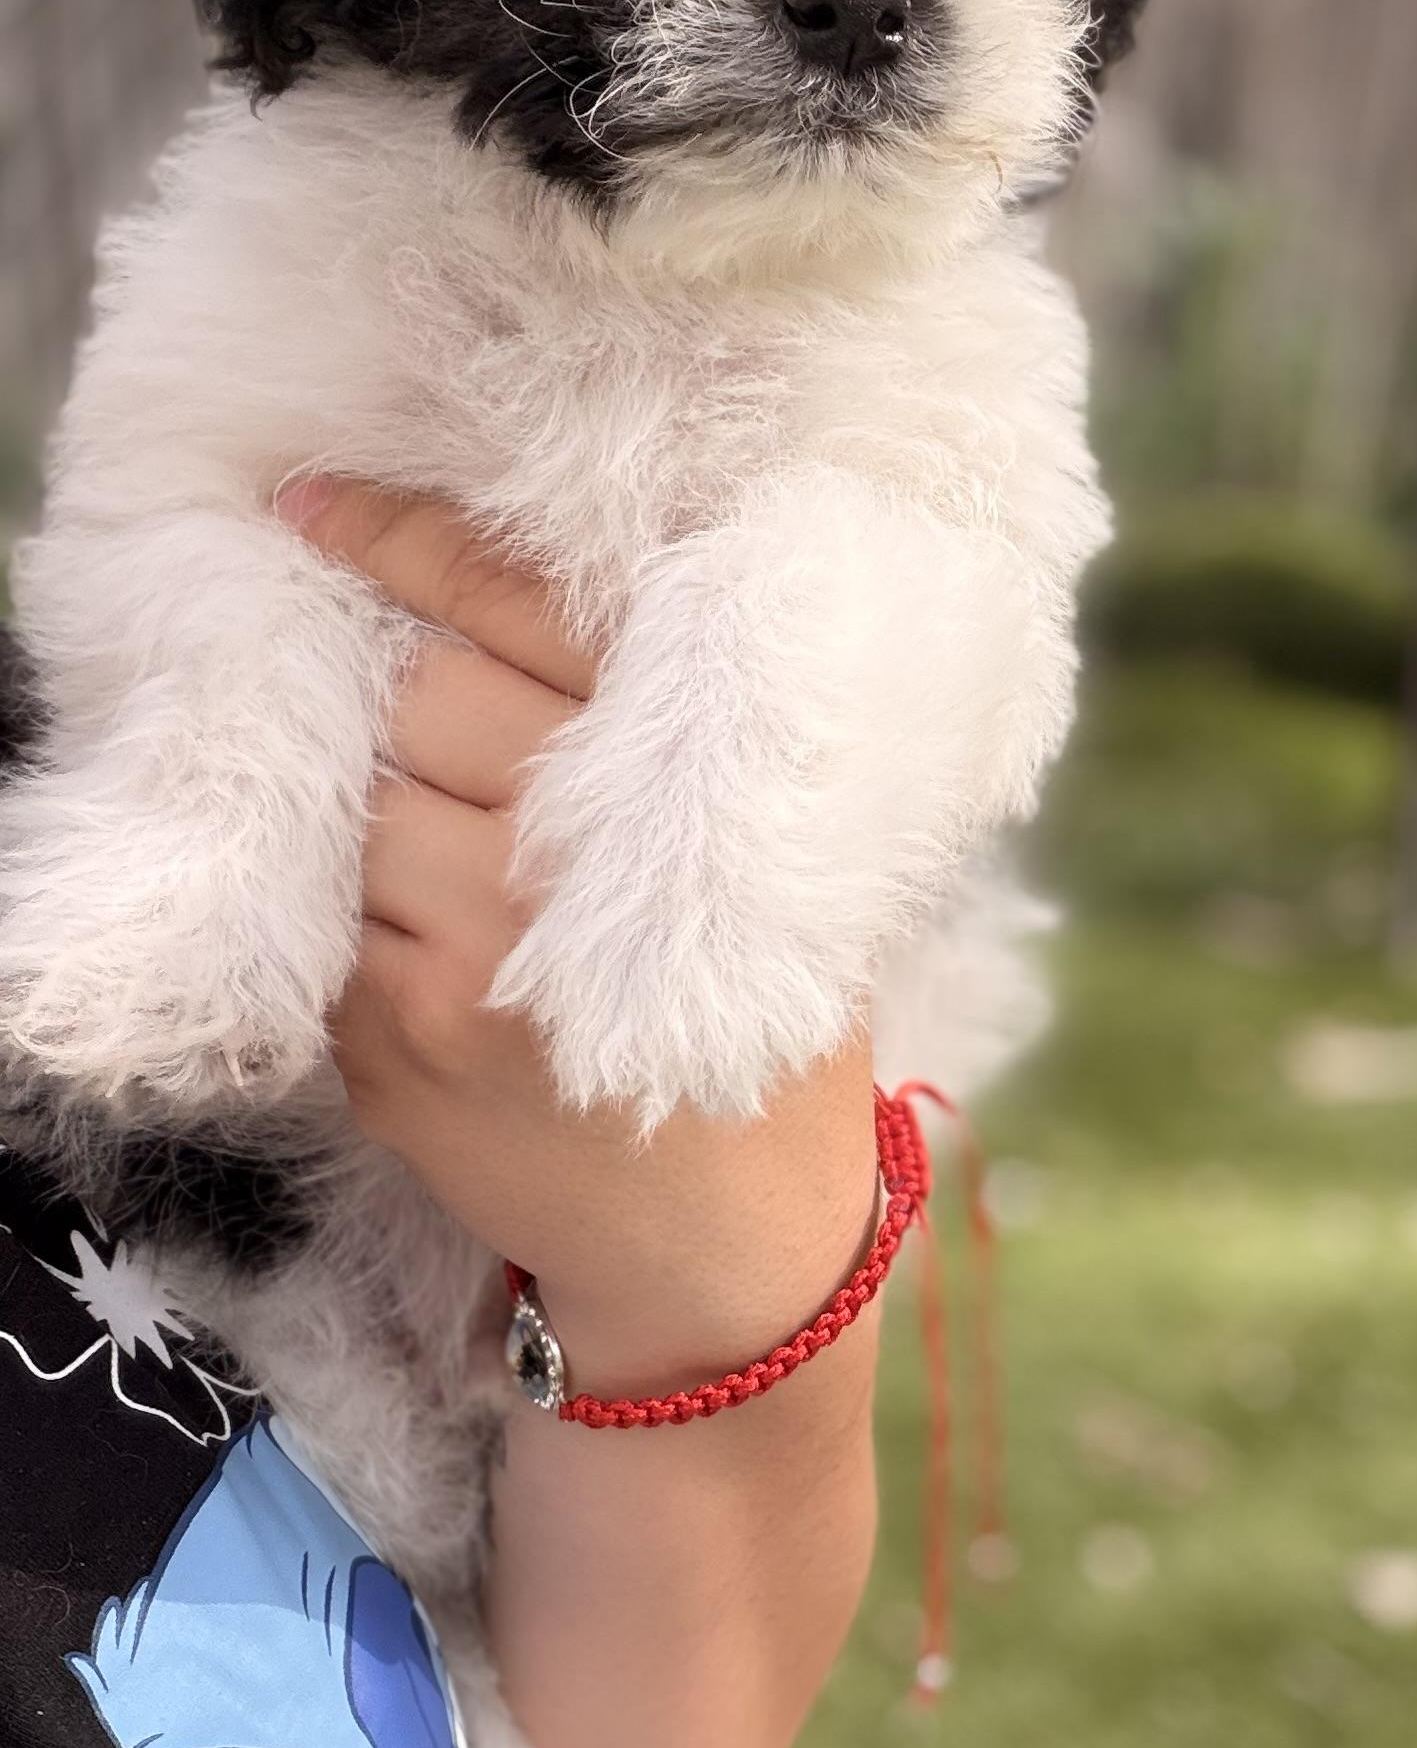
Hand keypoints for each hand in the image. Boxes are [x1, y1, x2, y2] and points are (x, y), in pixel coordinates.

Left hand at [281, 477, 877, 1398]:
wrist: (729, 1251)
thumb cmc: (767, 1038)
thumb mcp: (770, 871)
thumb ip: (668, 755)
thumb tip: (501, 630)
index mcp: (682, 791)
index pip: (523, 616)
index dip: (412, 540)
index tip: (314, 495)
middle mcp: (568, 858)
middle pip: (421, 696)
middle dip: (423, 705)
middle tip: (474, 764)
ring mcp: (470, 950)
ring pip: (362, 802)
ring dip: (390, 815)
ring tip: (466, 871)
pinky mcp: (395, 1035)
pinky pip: (334, 917)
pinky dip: (369, 918)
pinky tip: (445, 956)